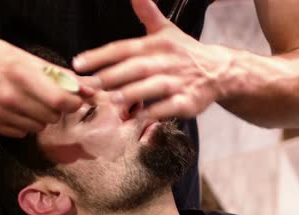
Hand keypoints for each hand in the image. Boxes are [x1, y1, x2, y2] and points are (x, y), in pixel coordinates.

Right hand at [0, 27, 94, 136]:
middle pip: (52, 117)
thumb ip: (63, 76)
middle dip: (56, 109)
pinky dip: (24, 124)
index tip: (73, 100)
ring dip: (40, 117)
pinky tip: (14, 109)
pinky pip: (22, 133)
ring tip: (28, 102)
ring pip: (39, 127)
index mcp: (23, 76)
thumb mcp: (31, 59)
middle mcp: (9, 97)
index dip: (73, 103)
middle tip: (46, 97)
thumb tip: (91, 89)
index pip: (60, 101)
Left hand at [72, 0, 234, 120]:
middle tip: (89, 83)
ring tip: (113, 99)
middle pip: (137, 67)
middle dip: (112, 75)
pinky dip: (154, 112)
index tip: (78, 63)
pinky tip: (138, 117)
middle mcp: (168, 61)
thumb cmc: (185, 52)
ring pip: (153, 87)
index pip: (125, 48)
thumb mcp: (166, 30)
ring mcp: (179, 82)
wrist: (219, 70)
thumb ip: (147, 13)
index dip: (101, 55)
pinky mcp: (188, 101)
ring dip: (133, 92)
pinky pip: (169, 107)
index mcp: (157, 44)